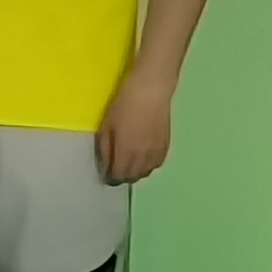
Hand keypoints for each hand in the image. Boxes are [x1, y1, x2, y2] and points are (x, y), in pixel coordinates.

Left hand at [98, 69, 180, 187]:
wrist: (150, 93)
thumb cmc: (123, 106)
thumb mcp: (106, 127)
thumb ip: (105, 149)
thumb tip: (105, 167)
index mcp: (126, 152)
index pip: (119, 176)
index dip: (111, 178)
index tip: (105, 175)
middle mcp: (143, 157)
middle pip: (133, 177)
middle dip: (123, 177)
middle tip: (115, 171)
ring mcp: (156, 152)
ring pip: (146, 172)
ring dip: (136, 173)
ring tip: (128, 166)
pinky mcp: (166, 145)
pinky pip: (157, 164)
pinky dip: (148, 166)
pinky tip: (143, 159)